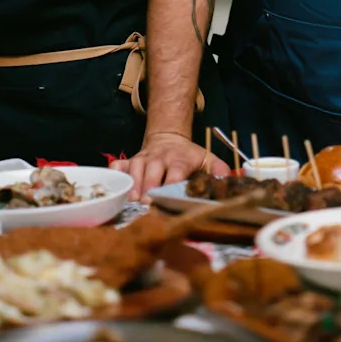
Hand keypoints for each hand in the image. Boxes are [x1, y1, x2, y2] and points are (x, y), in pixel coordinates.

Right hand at [109, 131, 229, 201]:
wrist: (168, 138)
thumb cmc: (188, 156)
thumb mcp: (207, 158)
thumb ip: (218, 169)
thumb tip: (227, 180)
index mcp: (179, 159)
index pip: (175, 171)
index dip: (170, 183)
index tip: (168, 197)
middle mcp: (159, 158)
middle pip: (152, 171)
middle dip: (149, 187)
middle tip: (146, 203)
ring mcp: (142, 159)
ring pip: (134, 169)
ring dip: (132, 184)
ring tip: (132, 199)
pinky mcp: (130, 160)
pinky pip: (119, 165)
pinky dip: (115, 174)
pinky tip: (114, 184)